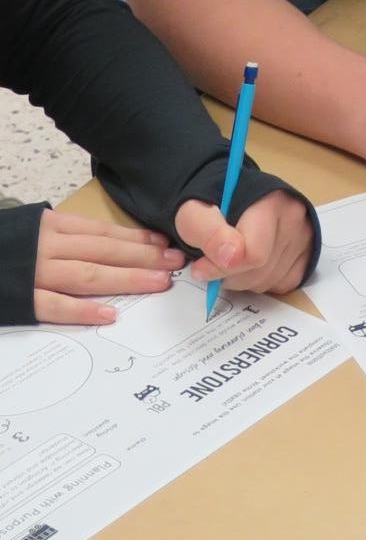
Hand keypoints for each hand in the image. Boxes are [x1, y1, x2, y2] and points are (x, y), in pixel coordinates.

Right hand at [33, 210, 184, 325]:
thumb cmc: (10, 242)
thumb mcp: (38, 228)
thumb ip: (68, 235)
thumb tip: (110, 242)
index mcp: (55, 226)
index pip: (104, 232)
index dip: (137, 239)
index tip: (165, 244)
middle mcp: (50, 247)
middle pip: (104, 252)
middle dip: (143, 257)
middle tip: (175, 263)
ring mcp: (37, 274)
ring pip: (88, 276)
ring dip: (126, 279)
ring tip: (158, 282)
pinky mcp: (22, 299)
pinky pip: (54, 307)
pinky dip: (82, 311)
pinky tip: (110, 314)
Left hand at [177, 191, 312, 296]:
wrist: (231, 196)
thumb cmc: (212, 206)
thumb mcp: (194, 215)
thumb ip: (208, 234)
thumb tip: (230, 258)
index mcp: (268, 202)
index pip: (253, 254)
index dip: (220, 268)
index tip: (200, 265)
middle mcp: (294, 215)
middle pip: (260, 272)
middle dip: (230, 276)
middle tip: (216, 260)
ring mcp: (304, 234)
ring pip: (269, 281)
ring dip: (244, 280)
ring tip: (234, 259)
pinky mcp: (308, 251)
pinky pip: (283, 284)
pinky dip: (263, 281)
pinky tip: (252, 263)